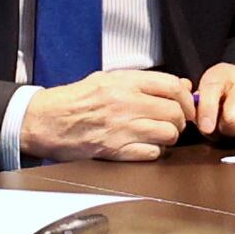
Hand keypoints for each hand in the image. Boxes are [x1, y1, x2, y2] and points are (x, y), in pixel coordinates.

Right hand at [18, 69, 194, 160]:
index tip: (187, 105)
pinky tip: (145, 146)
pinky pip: (152, 153)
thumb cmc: (75, 100)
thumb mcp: (108, 80)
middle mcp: (126, 104)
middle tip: (174, 122)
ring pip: (168, 134)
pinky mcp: (117, 150)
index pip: (172, 87)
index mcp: (124, 83)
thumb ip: (145, 82)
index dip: (186, 98)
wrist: (47, 121)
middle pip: (174, 112)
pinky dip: (154, 151)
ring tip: (159, 134)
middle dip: (180, 119)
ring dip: (169, 136)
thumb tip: (182, 85)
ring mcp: (122, 129)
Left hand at [186, 65, 234, 146]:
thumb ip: (199, 107)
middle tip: (229, 128)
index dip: (206, 115)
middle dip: (228, 130)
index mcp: (225, 72)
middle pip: (234, 120)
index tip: (207, 128)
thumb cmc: (229, 95)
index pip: (212, 92)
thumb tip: (205, 126)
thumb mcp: (208, 94)